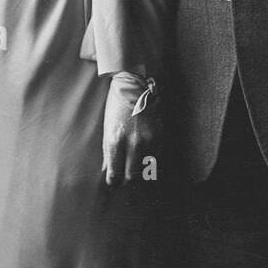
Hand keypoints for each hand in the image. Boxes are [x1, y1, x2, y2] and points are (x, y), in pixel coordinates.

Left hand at [102, 74, 160, 188]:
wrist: (135, 84)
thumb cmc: (116, 106)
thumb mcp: (107, 129)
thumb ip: (108, 153)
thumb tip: (107, 172)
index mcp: (114, 142)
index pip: (114, 175)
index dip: (113, 182)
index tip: (114, 182)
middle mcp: (132, 144)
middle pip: (131, 177)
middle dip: (127, 181)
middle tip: (124, 179)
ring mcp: (148, 141)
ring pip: (146, 171)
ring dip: (140, 172)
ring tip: (135, 168)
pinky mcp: (160, 137)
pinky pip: (156, 158)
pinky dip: (150, 160)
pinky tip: (145, 155)